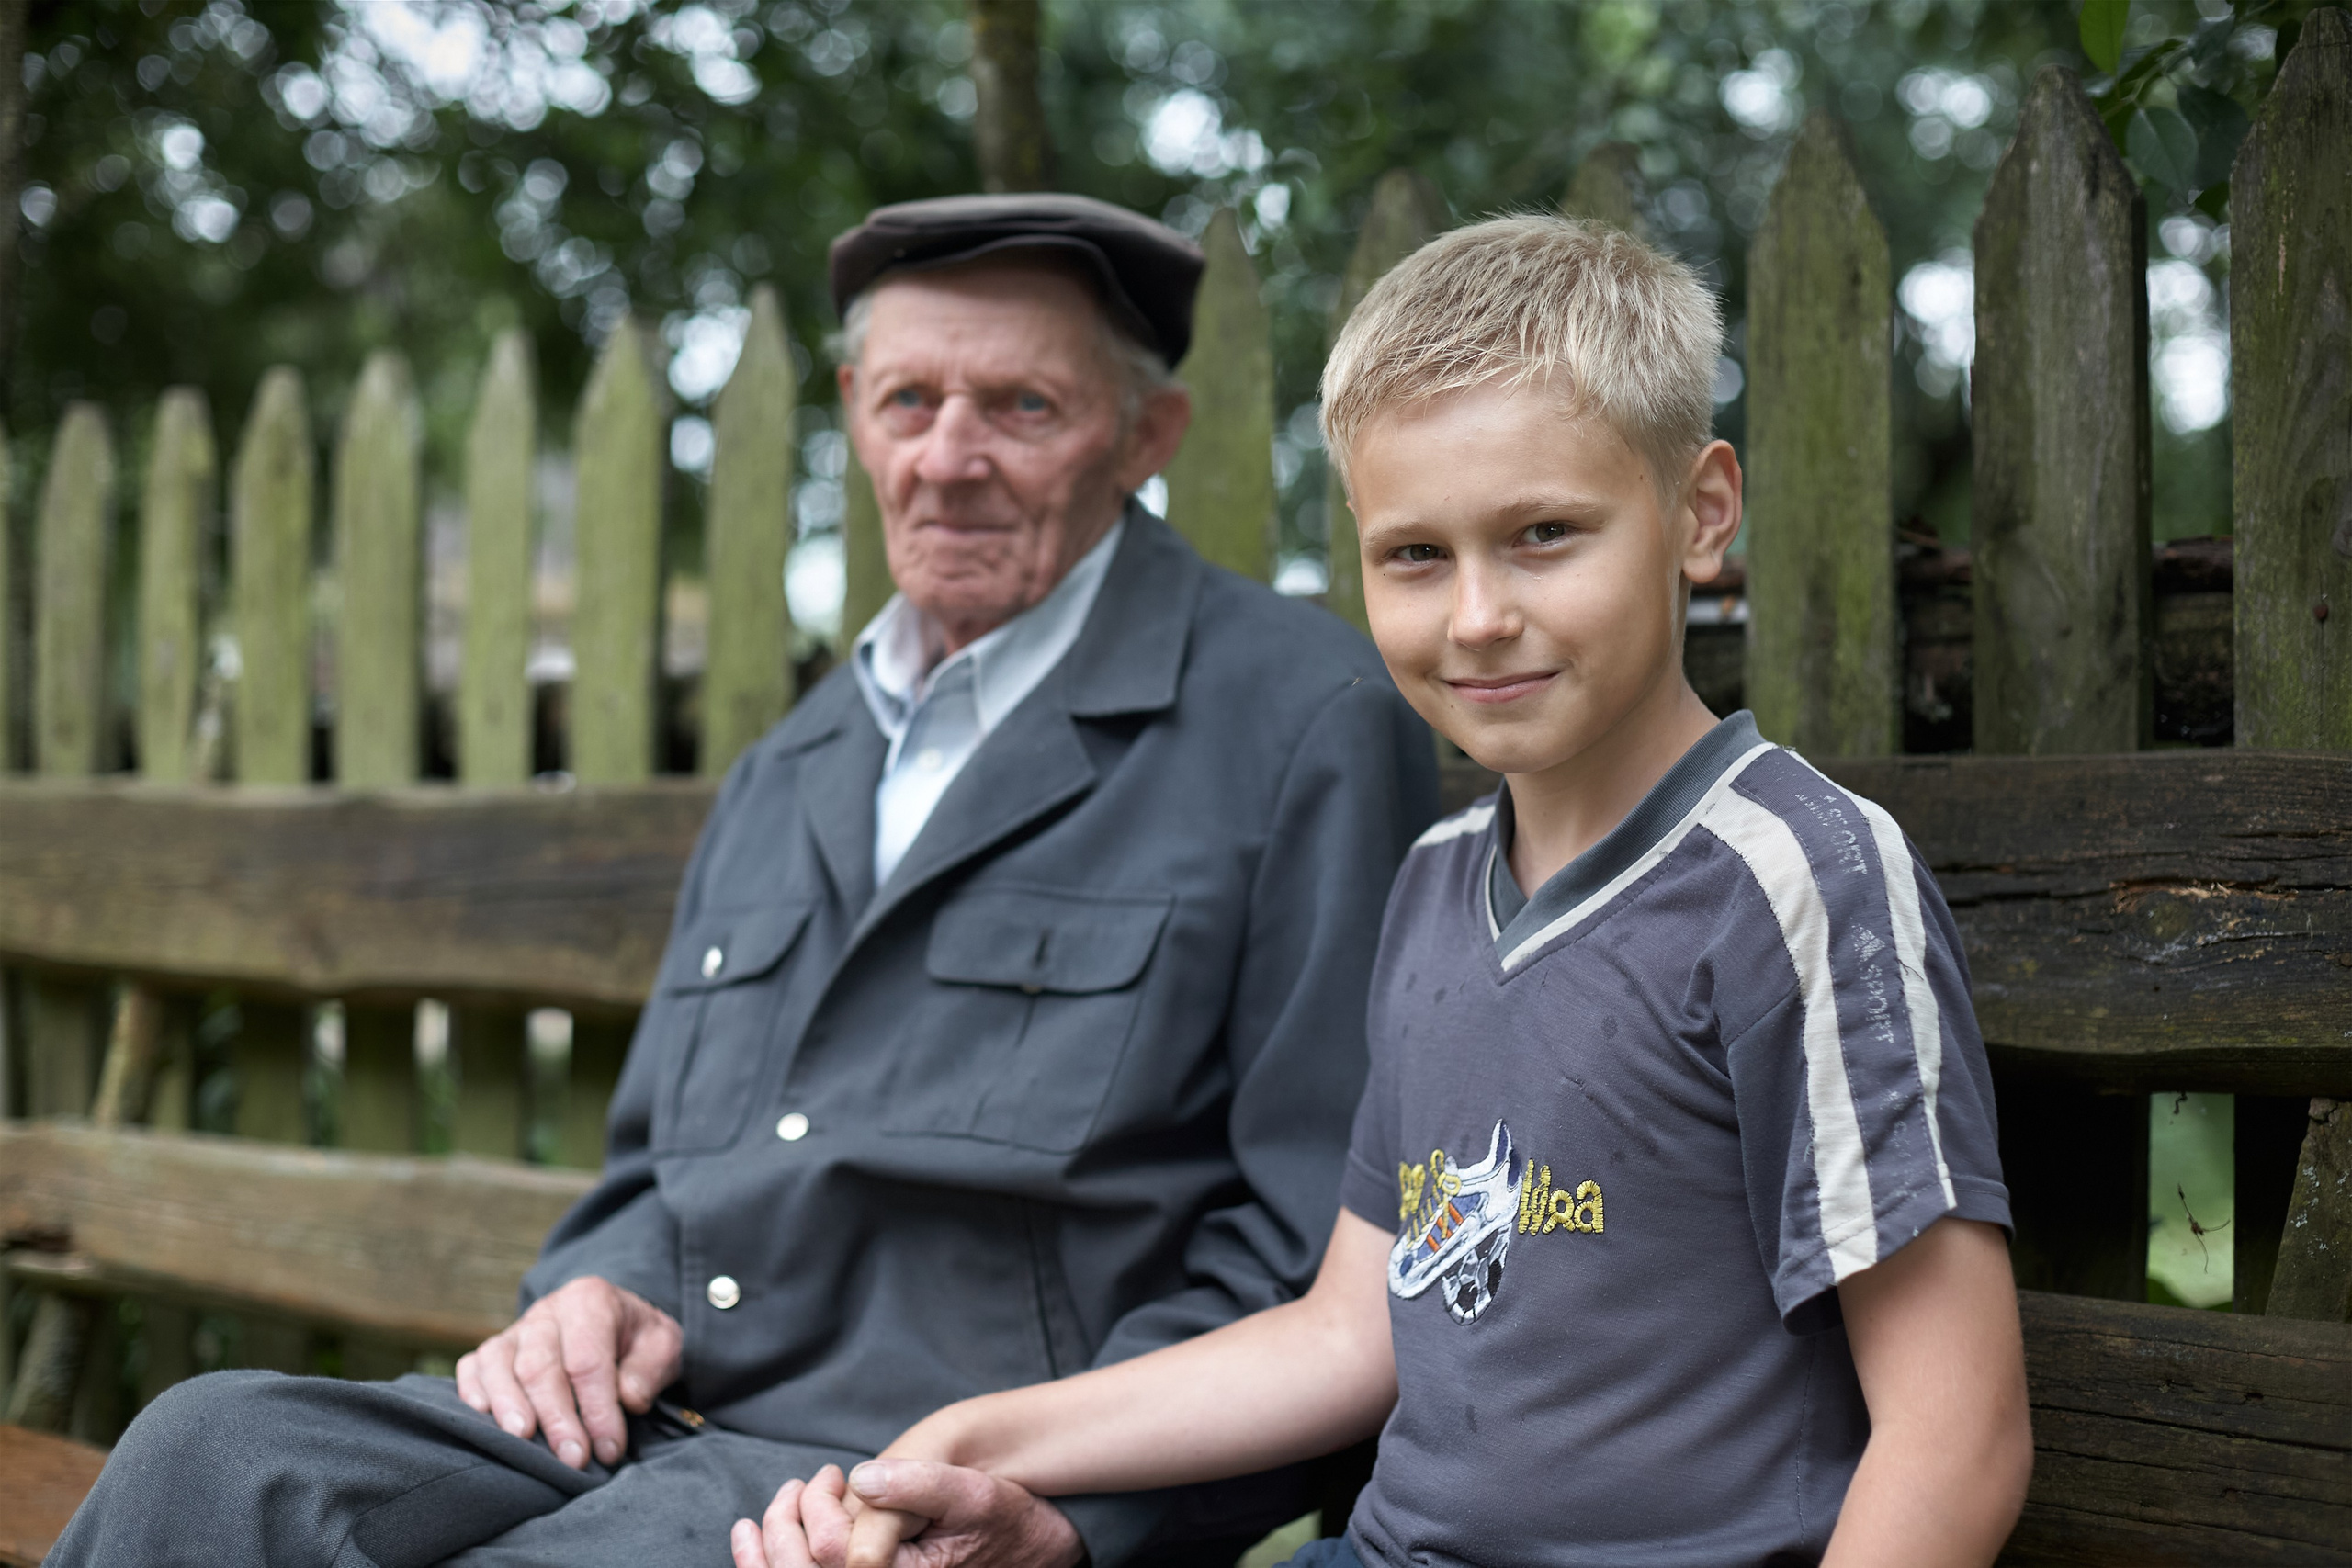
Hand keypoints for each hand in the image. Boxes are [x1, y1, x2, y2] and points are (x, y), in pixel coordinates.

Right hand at [454, 1276, 682, 1469]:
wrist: (616, 1323)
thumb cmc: (637, 1342)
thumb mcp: (662, 1346)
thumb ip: (650, 1369)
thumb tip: (627, 1399)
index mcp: (590, 1301)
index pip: (587, 1360)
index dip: (597, 1409)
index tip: (609, 1449)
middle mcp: (547, 1312)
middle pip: (540, 1366)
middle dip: (557, 1418)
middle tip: (573, 1459)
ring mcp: (516, 1330)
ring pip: (499, 1364)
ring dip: (509, 1406)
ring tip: (520, 1441)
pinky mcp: (493, 1350)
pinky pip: (472, 1366)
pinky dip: (472, 1391)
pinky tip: (482, 1421)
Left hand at [732, 1460, 1083, 1567]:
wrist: (1034, 1547)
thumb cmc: (1005, 1519)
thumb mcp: (971, 1494)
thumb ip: (917, 1487)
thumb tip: (861, 1480)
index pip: (830, 1558)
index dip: (813, 1513)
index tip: (828, 1475)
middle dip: (780, 1531)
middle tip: (794, 1488)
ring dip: (764, 1553)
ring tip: (769, 1511)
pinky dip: (769, 1566)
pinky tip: (752, 1540)